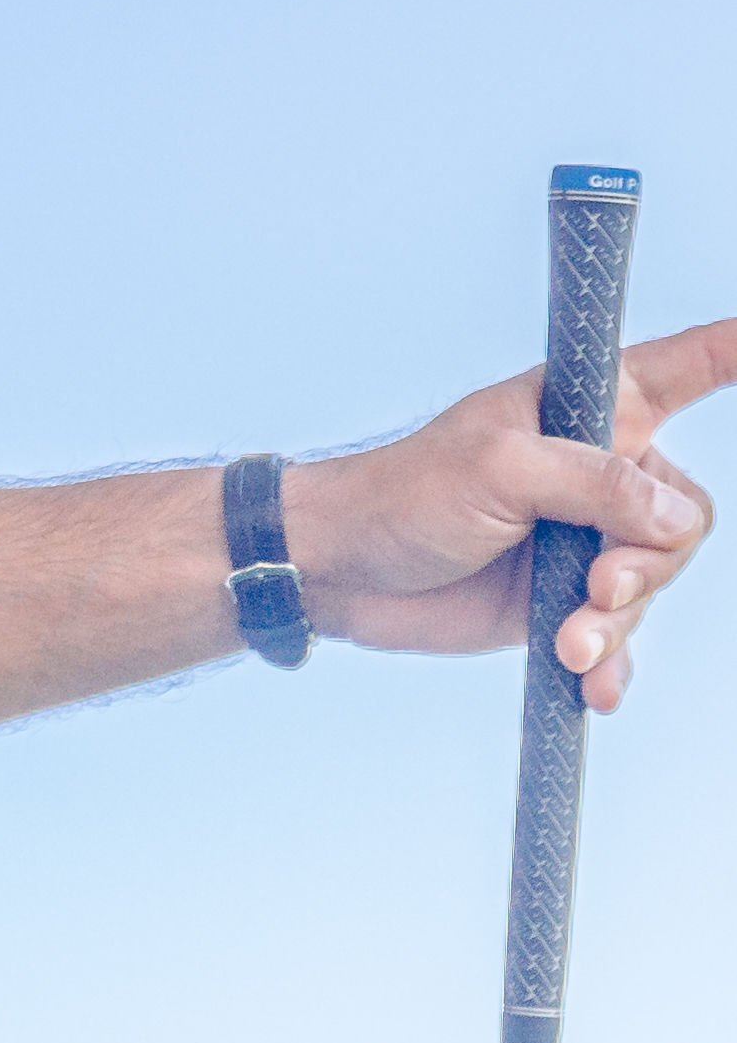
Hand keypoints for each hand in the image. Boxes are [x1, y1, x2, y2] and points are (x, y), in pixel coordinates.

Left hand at [289, 324, 732, 703]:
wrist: (344, 572)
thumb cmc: (407, 494)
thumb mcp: (501, 469)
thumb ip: (595, 483)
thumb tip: (672, 517)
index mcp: (595, 407)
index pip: (688, 366)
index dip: (733, 353)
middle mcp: (603, 469)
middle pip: (681, 517)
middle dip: (649, 561)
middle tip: (597, 586)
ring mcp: (585, 539)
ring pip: (650, 584)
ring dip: (616, 620)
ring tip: (569, 643)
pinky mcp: (561, 601)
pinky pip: (614, 637)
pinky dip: (607, 664)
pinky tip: (595, 689)